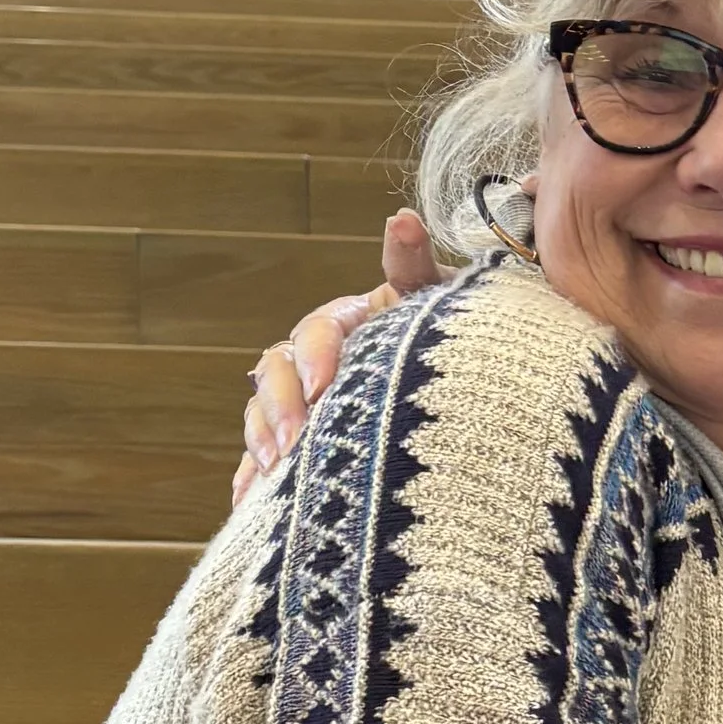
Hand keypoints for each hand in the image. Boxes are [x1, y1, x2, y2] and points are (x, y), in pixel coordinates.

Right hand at [234, 210, 440, 499]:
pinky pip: (265, 458)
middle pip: (278, 373)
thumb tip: (402, 218)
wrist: (476, 384)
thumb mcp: (440, 302)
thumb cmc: (457, 339)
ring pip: (264, 412)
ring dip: (261, 441)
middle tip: (293, 443)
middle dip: (279, 408)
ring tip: (274, 474)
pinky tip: (246, 505)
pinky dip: (251, 479)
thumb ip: (415, 264)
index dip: (314, 357)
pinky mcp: (305, 441)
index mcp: (347, 321)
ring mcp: (307, 401)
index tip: (322, 388)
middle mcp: (318, 358)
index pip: (317, 332)